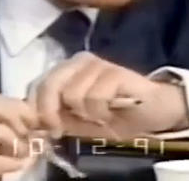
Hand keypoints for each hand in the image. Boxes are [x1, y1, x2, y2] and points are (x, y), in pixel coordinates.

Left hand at [29, 52, 188, 140]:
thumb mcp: (80, 121)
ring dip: (86, 114)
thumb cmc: (115, 115)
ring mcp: (97, 64)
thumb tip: (34, 121)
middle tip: (65, 129)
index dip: (39, 109)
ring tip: (101, 115)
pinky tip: (113, 111)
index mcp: (67, 69)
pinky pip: (94, 97)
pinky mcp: (115, 71)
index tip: (50, 128)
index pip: (38, 84)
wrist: (154, 113)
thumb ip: (58, 117)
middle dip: (53, 112)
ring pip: (71, 94)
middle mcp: (79, 61)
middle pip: (50, 85)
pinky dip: (101, 112)